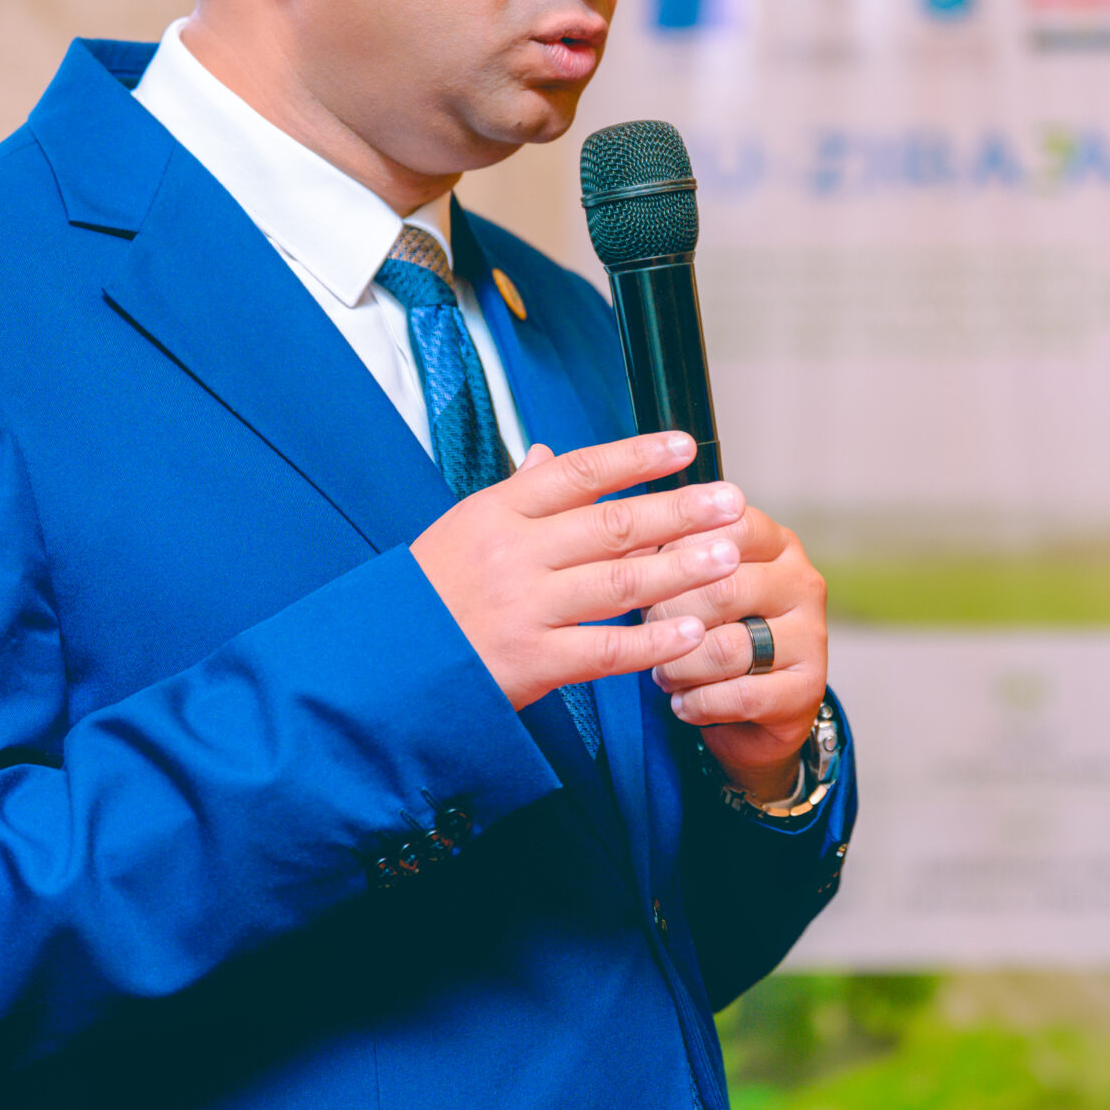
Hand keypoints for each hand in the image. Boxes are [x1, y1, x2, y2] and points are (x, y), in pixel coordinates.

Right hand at [411, 432, 748, 710]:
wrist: (380, 664)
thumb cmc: (426, 594)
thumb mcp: (461, 528)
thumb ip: (516, 493)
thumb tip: (550, 452)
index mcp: (497, 512)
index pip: (578, 472)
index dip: (634, 457)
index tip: (682, 445)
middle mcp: (514, 553)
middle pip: (610, 523)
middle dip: (678, 510)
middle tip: (730, 502)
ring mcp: (523, 608)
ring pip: (617, 581)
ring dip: (679, 567)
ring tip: (727, 556)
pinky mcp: (530, 662)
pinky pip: (605, 649)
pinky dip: (652, 640)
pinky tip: (692, 630)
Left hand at [645, 506, 828, 802]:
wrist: (755, 712)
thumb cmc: (714, 631)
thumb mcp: (696, 583)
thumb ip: (670, 556)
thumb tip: (624, 538)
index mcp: (777, 543)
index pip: (730, 526)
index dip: (678, 552)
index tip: (647, 574)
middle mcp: (802, 582)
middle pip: (722, 588)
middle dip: (668, 617)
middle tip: (647, 636)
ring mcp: (812, 637)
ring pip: (725, 648)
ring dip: (679, 668)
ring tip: (664, 675)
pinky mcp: (808, 689)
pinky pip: (739, 696)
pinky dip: (698, 704)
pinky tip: (685, 704)